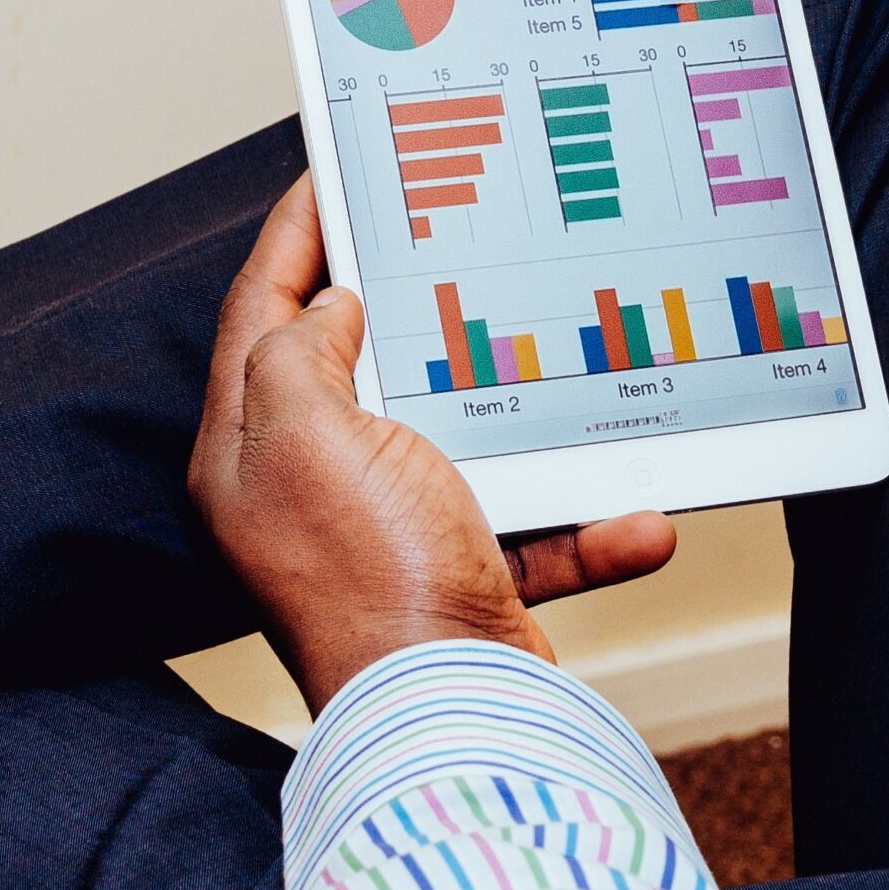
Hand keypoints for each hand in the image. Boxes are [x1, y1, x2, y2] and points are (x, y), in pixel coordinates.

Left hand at [188, 178, 676, 711]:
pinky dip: (589, 522)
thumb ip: (302, 355)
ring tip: (570, 358)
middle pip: (358, 365)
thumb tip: (333, 308)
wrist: (450, 715)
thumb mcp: (308, 437)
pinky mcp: (463, 573)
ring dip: (531, 417)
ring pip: (464, 437)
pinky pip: (537, 523)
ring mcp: (390, 531)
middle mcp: (311, 489)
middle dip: (414, 303)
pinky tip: (637, 515)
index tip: (330, 174)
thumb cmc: (370, 576)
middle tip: (452, 233)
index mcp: (251, 452)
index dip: (294, 238)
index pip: (260, 314)